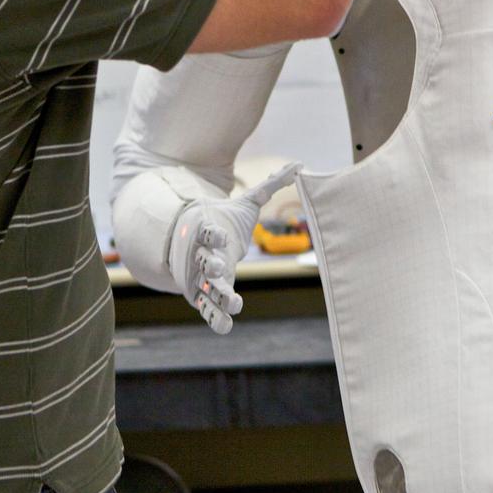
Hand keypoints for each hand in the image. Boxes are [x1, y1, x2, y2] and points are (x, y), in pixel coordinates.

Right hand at [168, 163, 300, 333]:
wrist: (193, 241)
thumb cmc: (223, 222)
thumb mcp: (245, 204)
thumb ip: (269, 187)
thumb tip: (298, 166)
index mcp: (207, 234)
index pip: (207, 233)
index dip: (213, 236)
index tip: (221, 238)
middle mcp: (201, 256)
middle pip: (202, 261)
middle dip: (208, 266)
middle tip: (216, 269)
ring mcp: (200, 278)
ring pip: (205, 288)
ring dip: (217, 296)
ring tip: (233, 304)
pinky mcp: (202, 294)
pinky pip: (207, 308)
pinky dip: (215, 317)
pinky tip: (225, 327)